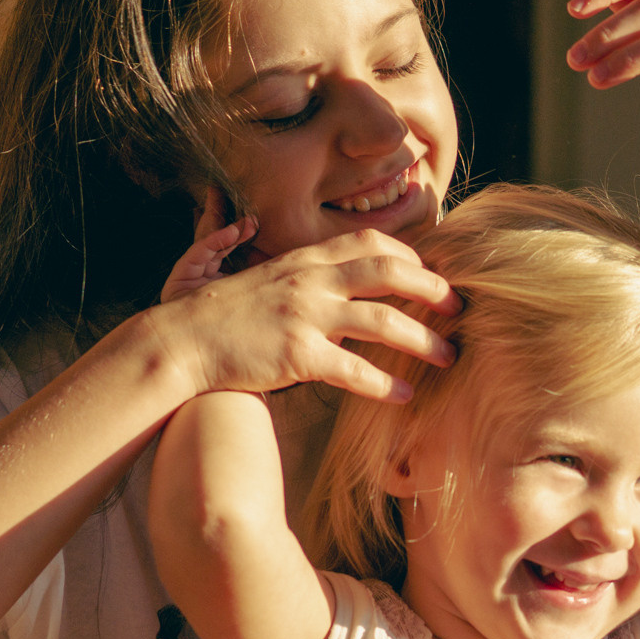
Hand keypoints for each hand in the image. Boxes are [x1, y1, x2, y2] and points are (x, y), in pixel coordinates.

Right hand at [158, 229, 460, 403]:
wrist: (180, 342)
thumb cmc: (216, 314)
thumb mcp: (252, 273)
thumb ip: (282, 263)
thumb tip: (277, 242)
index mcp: (304, 259)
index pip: (372, 242)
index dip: (411, 255)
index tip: (434, 274)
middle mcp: (311, 281)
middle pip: (390, 271)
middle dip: (433, 288)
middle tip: (460, 307)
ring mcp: (305, 317)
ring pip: (383, 321)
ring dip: (424, 340)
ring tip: (448, 357)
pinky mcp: (297, 355)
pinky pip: (354, 370)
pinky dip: (385, 384)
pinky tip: (406, 396)